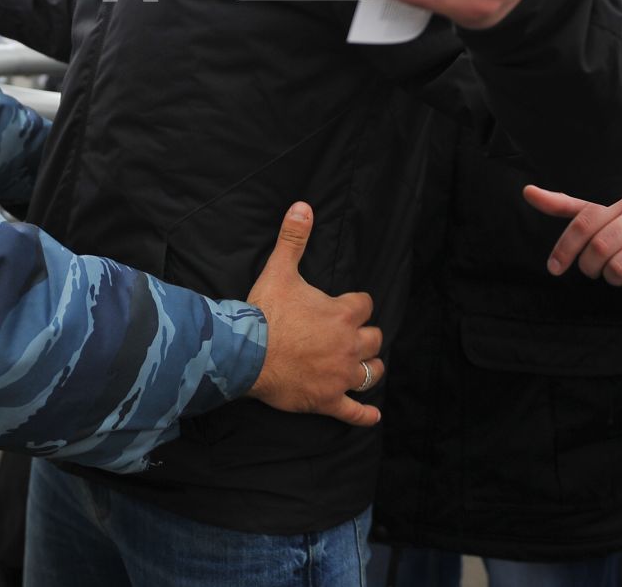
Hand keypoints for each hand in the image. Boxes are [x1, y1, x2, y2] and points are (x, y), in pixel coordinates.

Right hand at [245, 202, 382, 426]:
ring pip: (371, 373)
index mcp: (342, 314)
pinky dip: (364, 415)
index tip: (348, 307)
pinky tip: (373, 416)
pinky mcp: (328, 400)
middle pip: (374, 340)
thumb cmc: (265, 312)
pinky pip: (354, 412)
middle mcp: (349, 345)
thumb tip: (302, 206)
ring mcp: (340, 376)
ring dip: (370, 368)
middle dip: (366, 336)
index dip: (356, 305)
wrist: (246, 353)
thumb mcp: (280, 270)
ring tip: (365, 366)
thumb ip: (294, 238)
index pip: (365, 305)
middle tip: (353, 336)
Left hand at [524, 183, 621, 294]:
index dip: (564, 248)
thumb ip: (568, 204)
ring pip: (621, 266)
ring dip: (611, 277)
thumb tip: (528, 192)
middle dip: (589, 266)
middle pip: (600, 248)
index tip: (554, 267)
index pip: (584, 222)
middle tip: (592, 269)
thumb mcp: (606, 205)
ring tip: (615, 272)